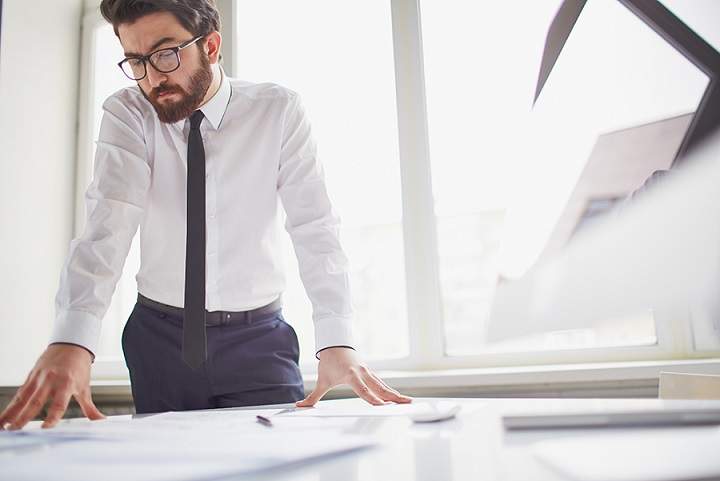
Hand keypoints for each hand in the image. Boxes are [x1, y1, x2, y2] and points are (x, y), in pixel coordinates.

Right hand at [0, 344, 104, 429]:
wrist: (71, 344)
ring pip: (23, 398)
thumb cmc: (79, 367)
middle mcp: (50, 380)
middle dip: (25, 417)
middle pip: (36, 401)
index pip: (59, 404)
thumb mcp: (85, 387)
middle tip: (15, 431)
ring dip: (11, 413)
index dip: (52, 416)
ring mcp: (38, 378)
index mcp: (66, 383)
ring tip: (3, 427)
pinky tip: (4, 417)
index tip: (45, 428)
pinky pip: (19, 393)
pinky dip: (11, 406)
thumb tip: (100, 420)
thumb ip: (89, 408)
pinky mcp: (31, 377)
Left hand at [295, 346, 412, 406]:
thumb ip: (313, 396)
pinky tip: (399, 398)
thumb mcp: (321, 380)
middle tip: (405, 404)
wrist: (334, 344)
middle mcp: (362, 373)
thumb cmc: (329, 362)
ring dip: (395, 394)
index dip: (372, 399)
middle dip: (392, 397)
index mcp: (350, 375)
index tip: (382, 406)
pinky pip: (382, 383)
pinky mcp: (370, 373)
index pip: (363, 390)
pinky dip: (391, 390)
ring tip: (408, 402)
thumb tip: (300, 405)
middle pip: (379, 388)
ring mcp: (368, 372)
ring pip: (383, 385)